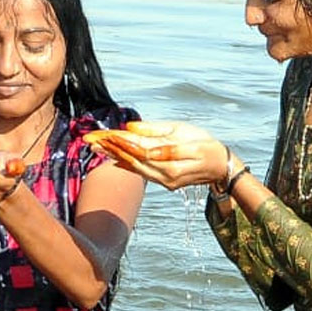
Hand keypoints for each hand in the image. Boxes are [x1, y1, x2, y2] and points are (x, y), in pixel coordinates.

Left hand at [84, 121, 228, 190]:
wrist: (221, 168)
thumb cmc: (205, 144)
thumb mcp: (184, 130)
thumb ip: (156, 130)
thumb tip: (130, 126)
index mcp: (173, 157)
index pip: (140, 149)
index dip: (121, 142)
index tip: (103, 134)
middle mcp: (166, 173)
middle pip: (133, 159)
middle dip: (110, 149)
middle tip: (90, 139)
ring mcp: (165, 181)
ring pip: (134, 168)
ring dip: (114, 156)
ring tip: (95, 146)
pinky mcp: (165, 183)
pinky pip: (141, 173)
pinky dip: (126, 165)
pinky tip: (112, 159)